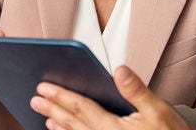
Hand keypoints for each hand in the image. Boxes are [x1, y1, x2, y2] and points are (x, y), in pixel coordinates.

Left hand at [30, 66, 195, 129]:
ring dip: (59, 126)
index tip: (44, 87)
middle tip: (35, 98)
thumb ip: (137, 91)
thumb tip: (119, 70)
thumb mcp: (159, 110)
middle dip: (53, 109)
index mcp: (114, 129)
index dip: (61, 96)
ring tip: (45, 117)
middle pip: (73, 123)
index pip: (82, 109)